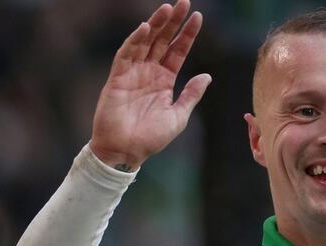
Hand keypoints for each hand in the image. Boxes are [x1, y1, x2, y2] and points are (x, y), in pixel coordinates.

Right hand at [90, 0, 210, 169]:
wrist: (127, 151)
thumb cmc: (152, 137)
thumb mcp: (179, 115)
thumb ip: (191, 94)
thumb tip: (207, 75)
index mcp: (164, 80)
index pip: (177, 51)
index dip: (187, 34)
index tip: (198, 17)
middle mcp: (149, 72)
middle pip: (162, 40)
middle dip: (172, 21)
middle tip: (184, 2)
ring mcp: (133, 73)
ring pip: (145, 42)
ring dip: (155, 24)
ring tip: (167, 8)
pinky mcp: (118, 78)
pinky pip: (126, 54)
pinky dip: (134, 41)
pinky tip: (145, 28)